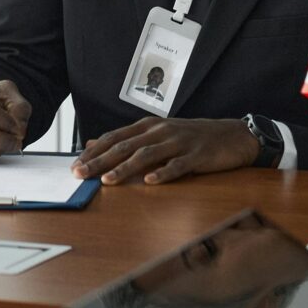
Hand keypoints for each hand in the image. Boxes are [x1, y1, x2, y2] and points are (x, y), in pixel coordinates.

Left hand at [73, 116, 262, 185]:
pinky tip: (149, 182)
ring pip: (147, 155)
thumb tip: (93, 144)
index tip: (75, 165)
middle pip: (125, 146)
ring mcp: (178, 143)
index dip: (94, 151)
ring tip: (107, 181)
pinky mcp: (196, 156)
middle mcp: (160, 132)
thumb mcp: (157, 134)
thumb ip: (127, 140)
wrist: (232, 135)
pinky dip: (163, 173)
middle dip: (100, 161)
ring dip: (125, 168)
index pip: (115, 138)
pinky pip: (177, 166)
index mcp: (149, 126)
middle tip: (81, 174)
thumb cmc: (192, 138)